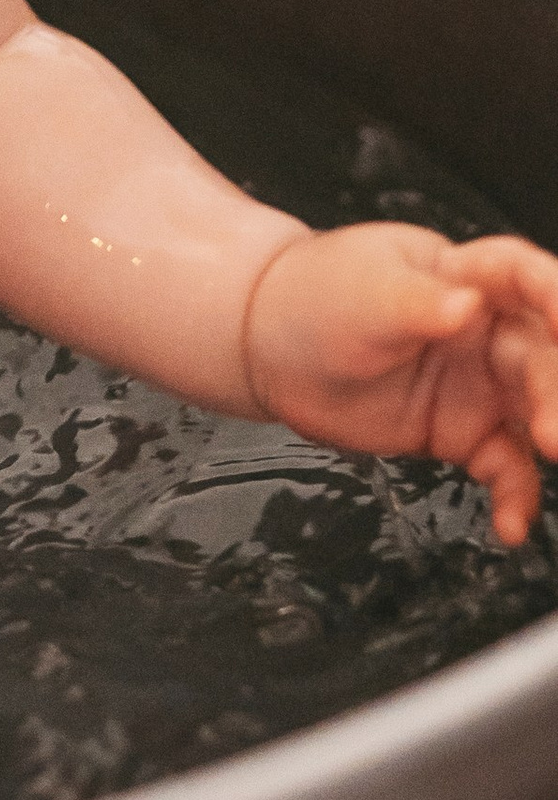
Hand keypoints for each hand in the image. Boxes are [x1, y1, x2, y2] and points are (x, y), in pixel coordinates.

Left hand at [242, 225, 557, 545]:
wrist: (271, 349)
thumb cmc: (316, 299)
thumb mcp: (362, 295)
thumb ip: (416, 303)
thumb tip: (467, 304)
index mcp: (461, 275)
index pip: (522, 276)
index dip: (554, 294)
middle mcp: (482, 330)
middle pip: (541, 353)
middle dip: (556, 387)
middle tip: (551, 428)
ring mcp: (476, 384)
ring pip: (536, 409)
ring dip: (551, 432)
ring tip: (549, 453)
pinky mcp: (461, 432)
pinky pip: (504, 467)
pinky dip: (514, 495)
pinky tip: (511, 523)